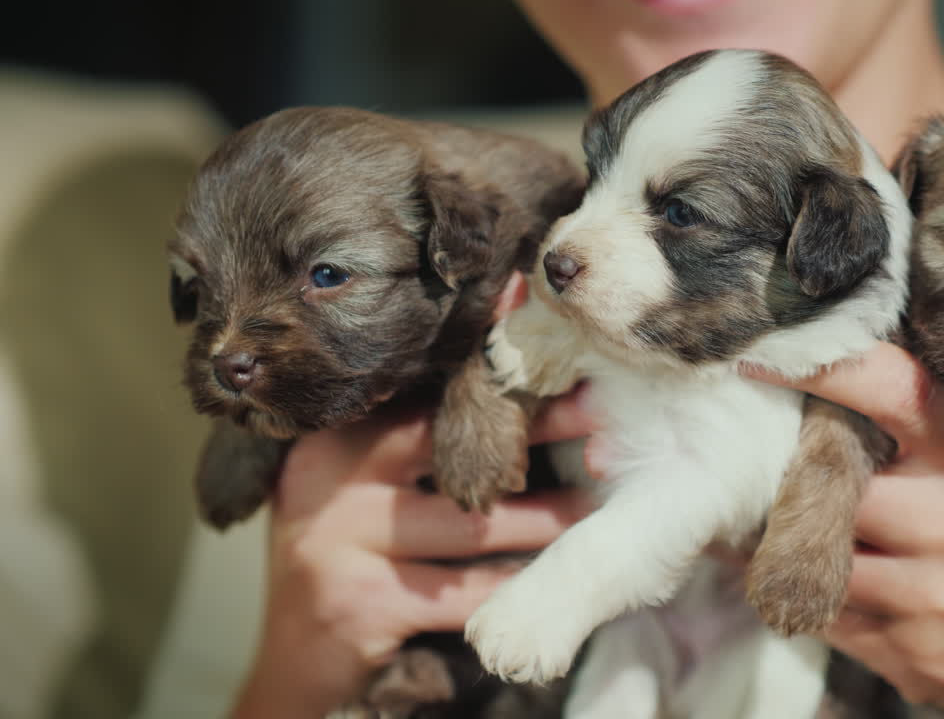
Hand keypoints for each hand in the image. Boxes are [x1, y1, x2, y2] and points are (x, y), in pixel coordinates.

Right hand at [232, 274, 595, 718]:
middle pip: (451, 442)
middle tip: (598, 417)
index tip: (548, 337)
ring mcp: (341, 543)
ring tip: (593, 507)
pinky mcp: (362, 604)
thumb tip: (509, 380)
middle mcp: (330, 480)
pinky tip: (551, 580)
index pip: (421, 392)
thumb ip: (415, 440)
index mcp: (334, 437)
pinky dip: (513, 586)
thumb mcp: (360, 485)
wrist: (294, 657)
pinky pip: (462, 593)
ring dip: (543, 518)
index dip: (489, 367)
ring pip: (471, 524)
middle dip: (534, 427)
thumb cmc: (347, 553)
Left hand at [746, 342, 943, 717]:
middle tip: (779, 471)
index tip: (765, 359)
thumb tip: (792, 376)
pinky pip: (822, 614)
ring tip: (815, 538)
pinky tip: (824, 585)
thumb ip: (902, 424)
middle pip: (835, 487)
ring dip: (798, 547)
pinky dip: (806, 595)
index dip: (831, 371)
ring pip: (820, 555)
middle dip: (801, 484)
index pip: (900, 392)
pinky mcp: (917, 655)